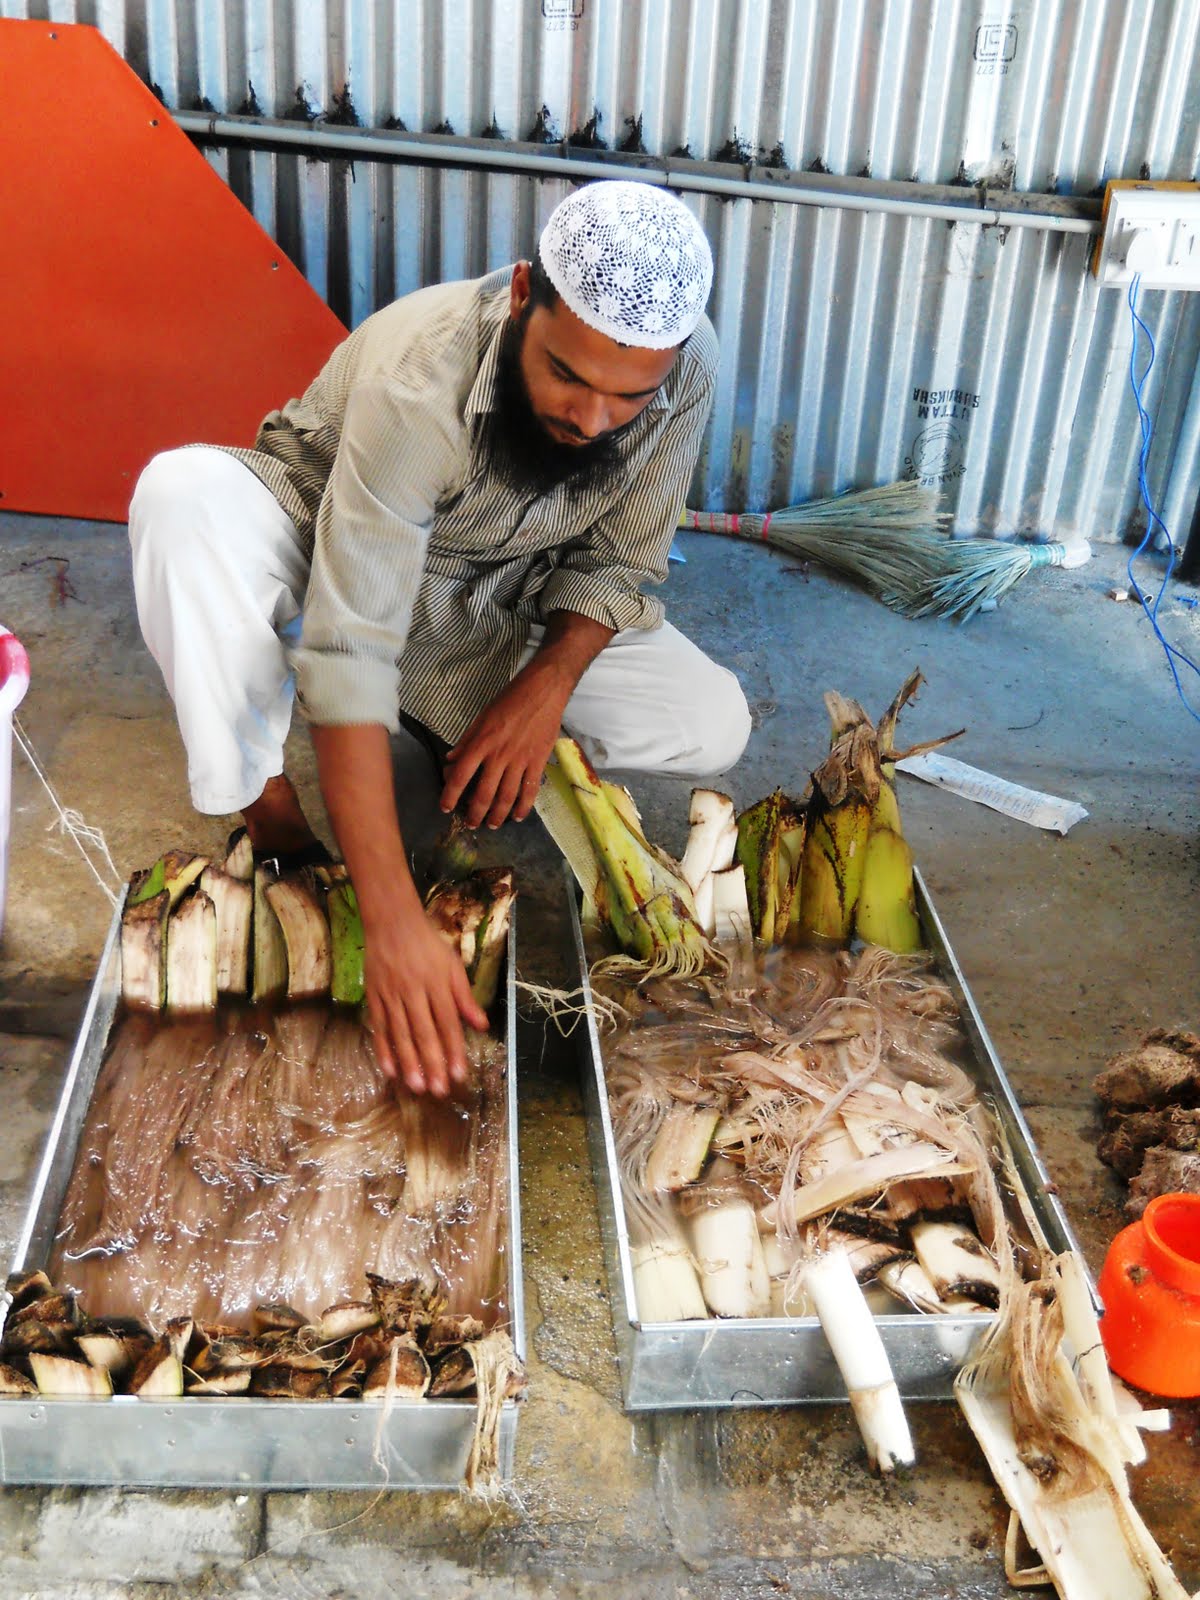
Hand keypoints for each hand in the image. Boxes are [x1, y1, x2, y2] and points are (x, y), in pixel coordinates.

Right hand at [363, 896, 488, 1096]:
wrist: (392, 922)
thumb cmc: (428, 944)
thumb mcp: (453, 965)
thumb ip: (465, 997)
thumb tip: (482, 1025)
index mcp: (438, 984)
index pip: (448, 1023)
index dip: (454, 1049)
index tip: (459, 1074)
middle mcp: (415, 991)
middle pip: (425, 1032)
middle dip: (433, 1063)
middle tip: (439, 1090)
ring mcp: (392, 995)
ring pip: (401, 1033)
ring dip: (409, 1062)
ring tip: (417, 1086)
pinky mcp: (374, 996)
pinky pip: (379, 1026)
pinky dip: (383, 1048)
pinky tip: (389, 1069)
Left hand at [440, 668, 567, 828]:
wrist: (543, 691)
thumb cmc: (510, 700)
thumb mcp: (481, 716)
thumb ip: (466, 741)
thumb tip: (450, 760)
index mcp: (481, 743)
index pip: (461, 775)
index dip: (451, 794)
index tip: (445, 807)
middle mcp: (499, 755)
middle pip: (484, 793)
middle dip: (475, 813)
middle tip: (471, 824)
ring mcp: (520, 760)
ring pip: (507, 796)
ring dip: (498, 815)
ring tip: (492, 825)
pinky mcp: (538, 762)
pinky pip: (530, 790)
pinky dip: (524, 806)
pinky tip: (518, 816)